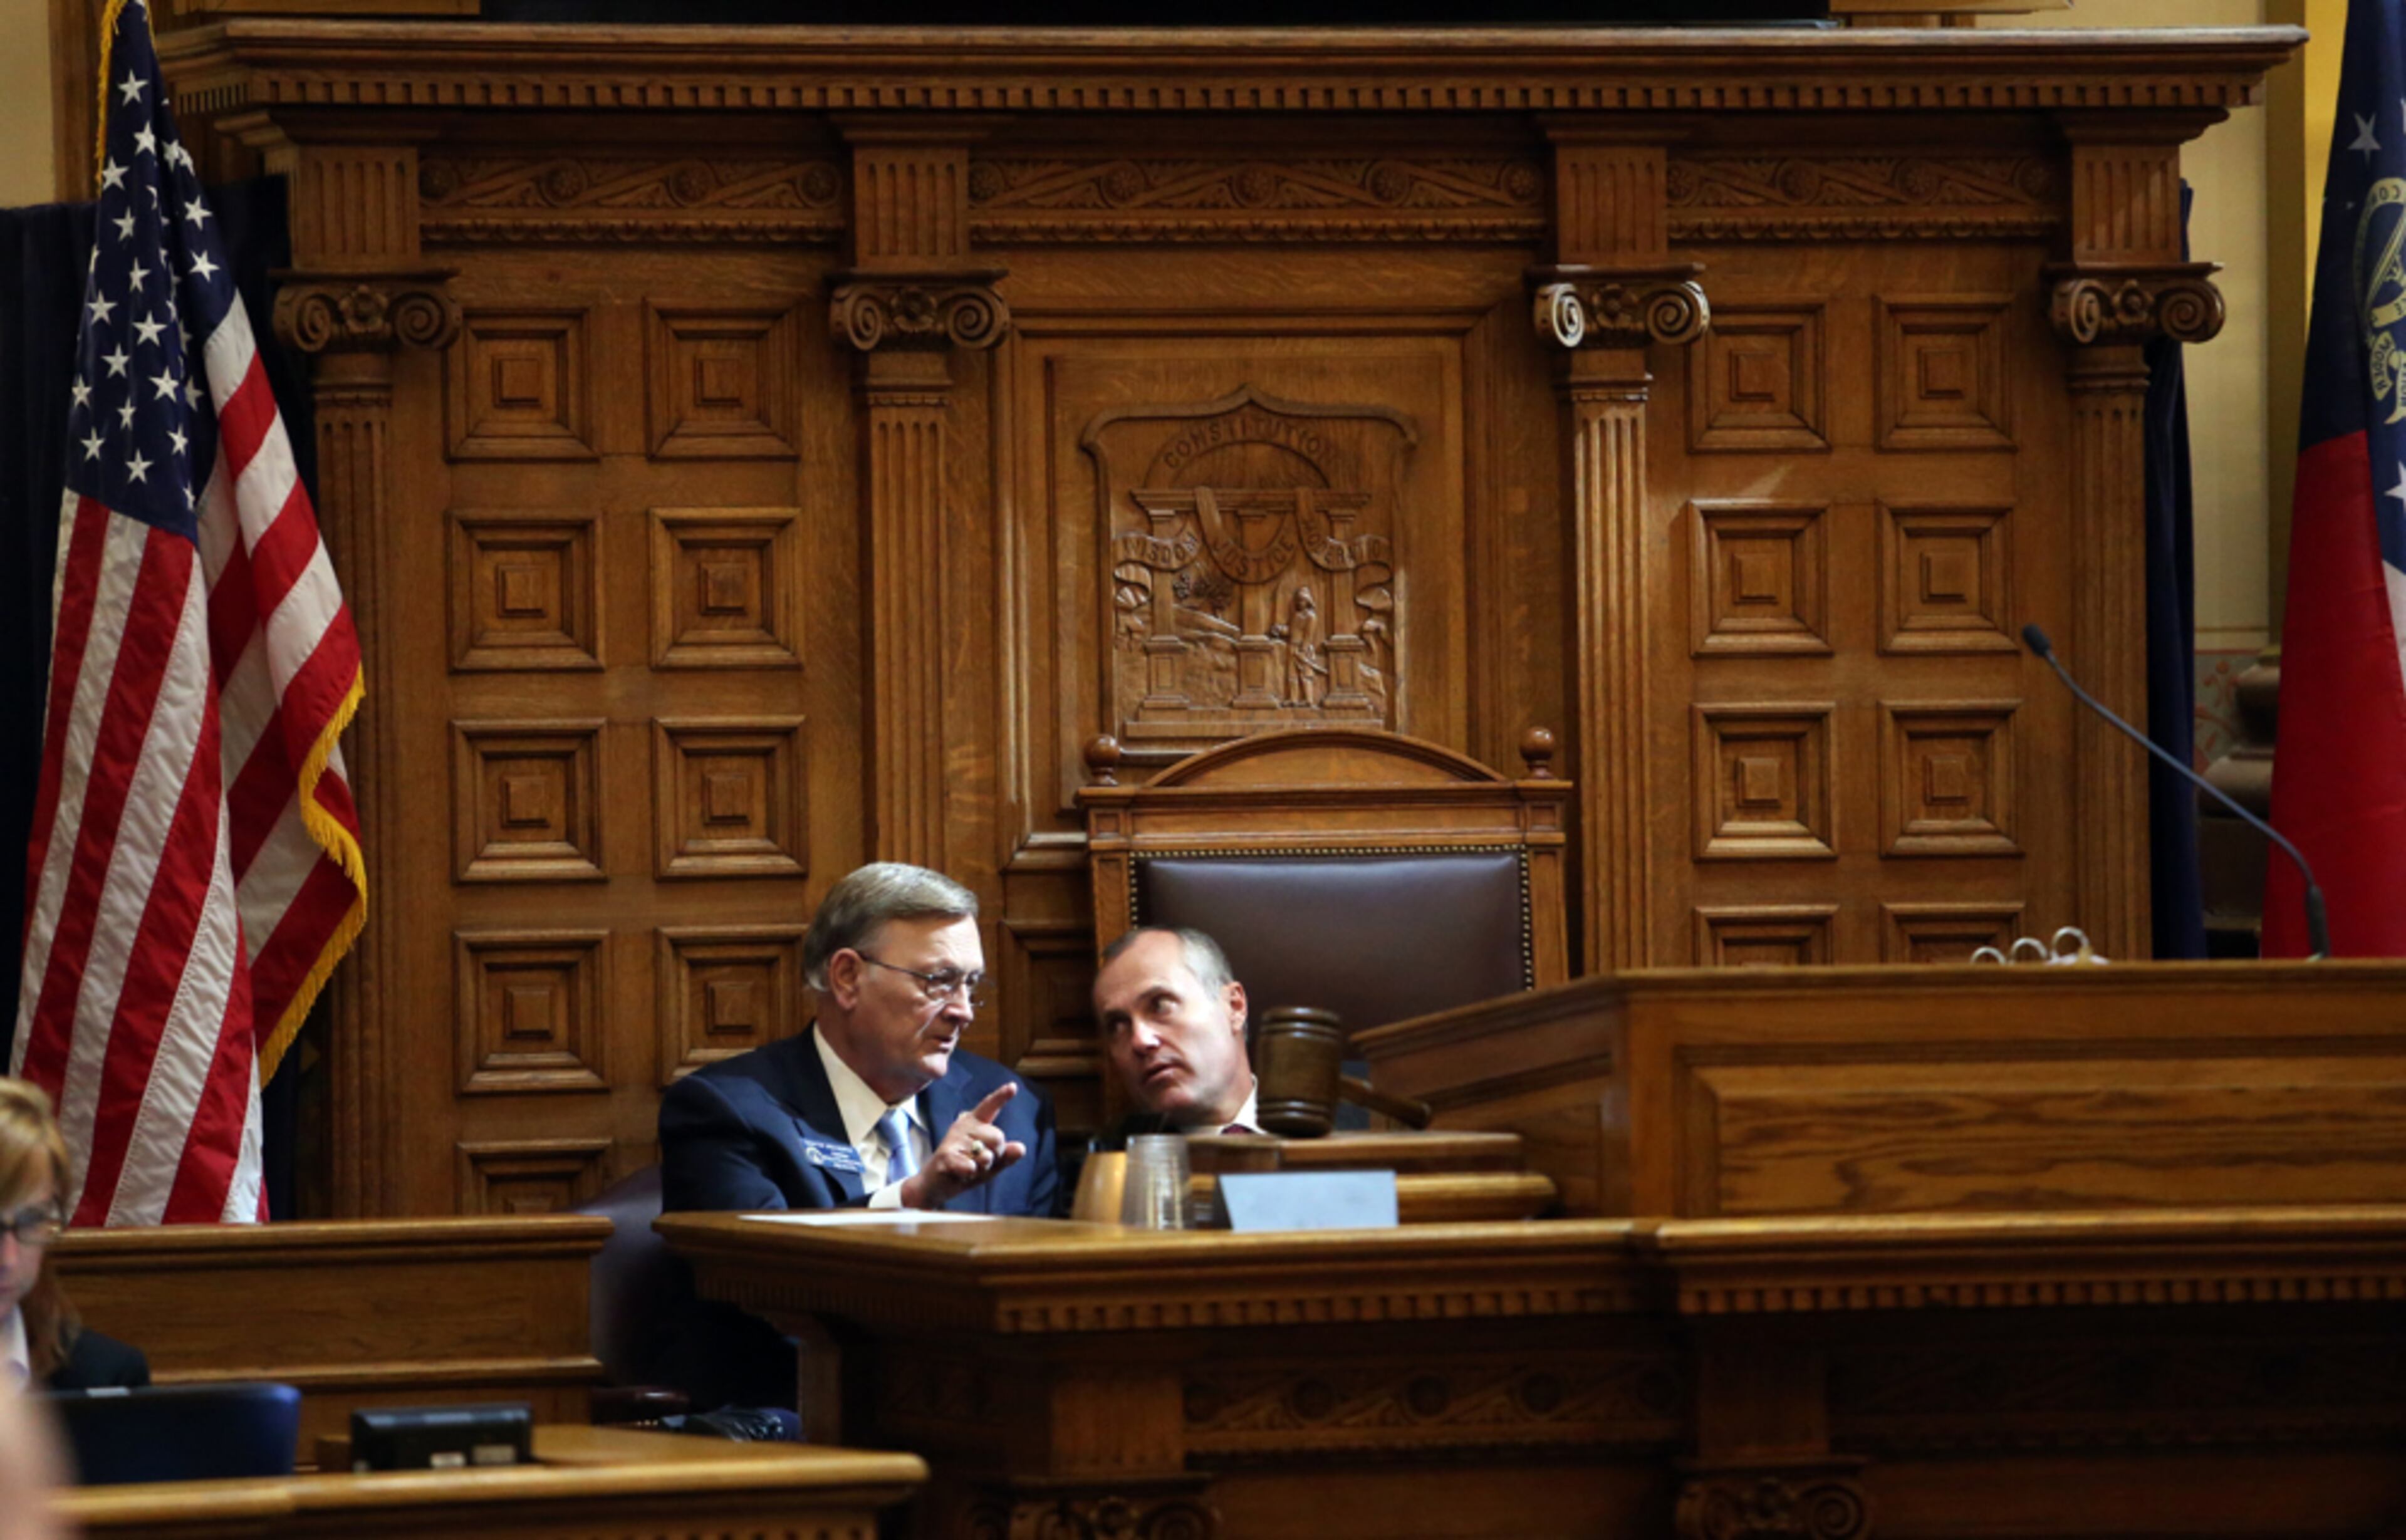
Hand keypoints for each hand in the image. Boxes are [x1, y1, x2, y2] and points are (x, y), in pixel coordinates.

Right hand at [900, 1084, 1026, 1208]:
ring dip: (983, 1168)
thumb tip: (1021, 1148)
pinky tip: (964, 1173)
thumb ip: (1006, 1155)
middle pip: (998, 1137)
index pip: (989, 1107)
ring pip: (987, 1154)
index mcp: (975, 1123)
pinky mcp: (945, 1155)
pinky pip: (971, 1165)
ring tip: (970, 1169)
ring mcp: (953, 1139)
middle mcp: (964, 1126)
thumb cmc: (965, 1170)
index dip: (1001, 1096)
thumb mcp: (990, 1164)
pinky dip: (972, 1173)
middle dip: (996, 1154)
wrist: (935, 1185)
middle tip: (981, 1162)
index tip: (1013, 1086)